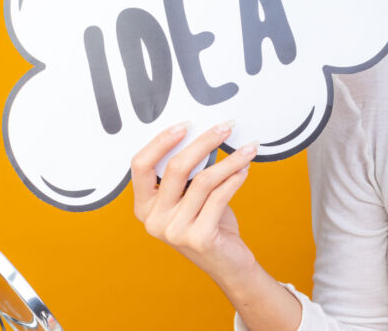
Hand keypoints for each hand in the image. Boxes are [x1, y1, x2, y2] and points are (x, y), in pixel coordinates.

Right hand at [131, 121, 258, 282]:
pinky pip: (219, 197)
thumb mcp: (191, 198)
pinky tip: (244, 170)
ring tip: (247, 150)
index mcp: (143, 207)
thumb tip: (206, 134)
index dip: (161, 141)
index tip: (186, 124)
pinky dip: (234, 179)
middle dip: (203, 142)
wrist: (227, 262)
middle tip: (226, 127)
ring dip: (229, 160)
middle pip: (175, 168)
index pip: (141, 165)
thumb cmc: (209, 223)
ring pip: (203, 181)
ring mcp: (173, 231)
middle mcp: (153, 220)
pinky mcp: (198, 238)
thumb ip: (188, 175)